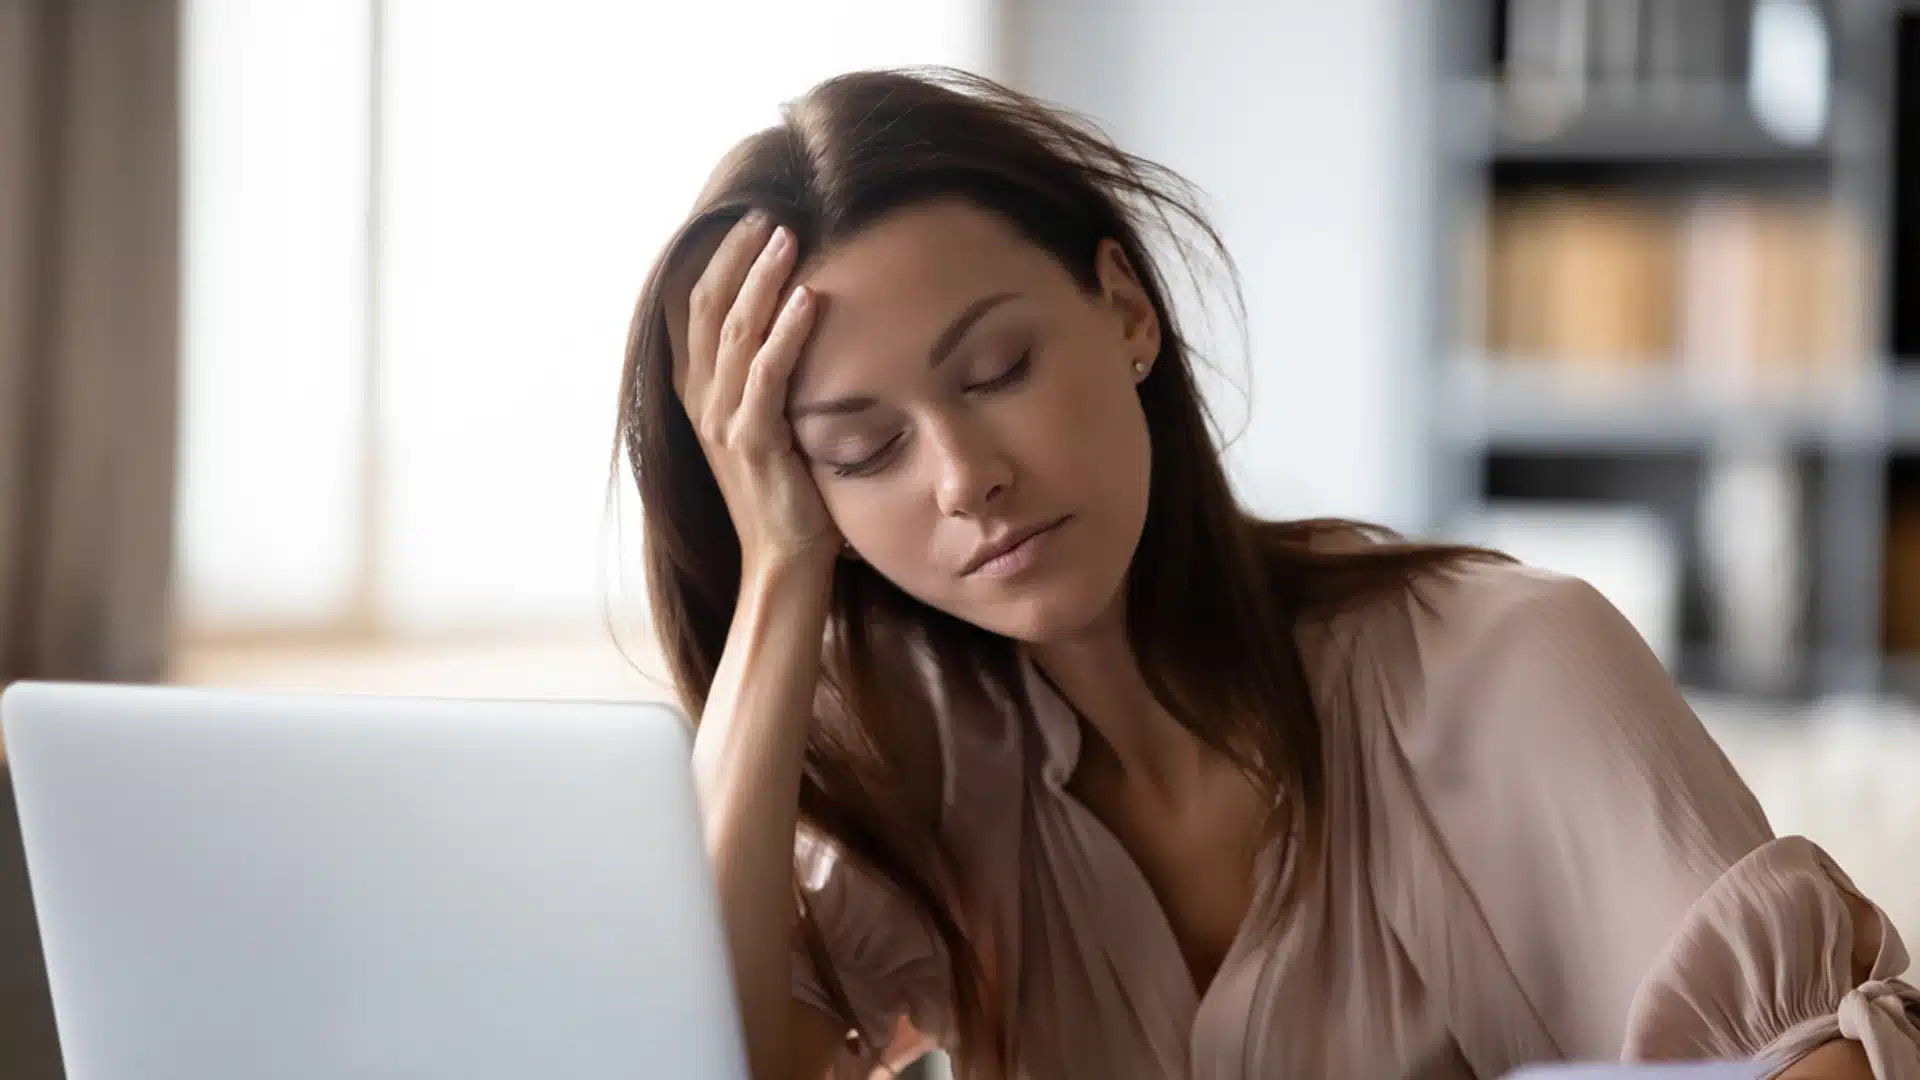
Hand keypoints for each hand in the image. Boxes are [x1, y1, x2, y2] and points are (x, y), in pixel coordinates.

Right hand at [671, 213, 838, 579]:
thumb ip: (762, 375)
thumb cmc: (784, 490)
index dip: (715, 260)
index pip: (692, 309)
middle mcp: (701, 401)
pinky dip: (786, 332)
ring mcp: (722, 421)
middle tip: (767, 214)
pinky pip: (766, 375)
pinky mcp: (754, 442)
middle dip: (736, 255)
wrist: (782, 558)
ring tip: (788, 237)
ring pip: (734, 332)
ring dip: (761, 279)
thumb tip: (789, 321)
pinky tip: (809, 299)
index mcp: (697, 392)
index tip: (745, 220)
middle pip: (706, 307)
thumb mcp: (763, 421)